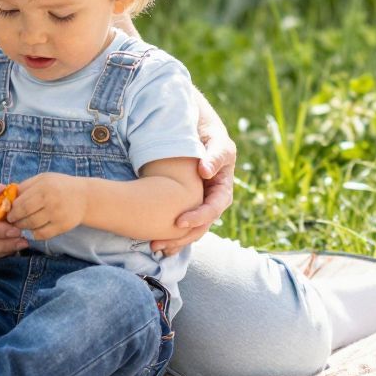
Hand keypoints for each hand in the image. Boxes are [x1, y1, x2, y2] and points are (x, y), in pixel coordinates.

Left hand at [7, 172, 86, 238]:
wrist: (85, 197)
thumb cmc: (59, 186)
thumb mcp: (43, 179)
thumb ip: (25, 186)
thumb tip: (6, 197)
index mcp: (44, 186)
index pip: (20, 202)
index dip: (10, 209)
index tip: (7, 211)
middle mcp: (50, 200)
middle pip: (24, 215)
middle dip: (14, 220)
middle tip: (12, 220)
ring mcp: (57, 215)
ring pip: (31, 226)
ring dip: (22, 227)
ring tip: (20, 225)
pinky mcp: (62, 226)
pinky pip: (42, 235)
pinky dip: (33, 234)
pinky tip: (32, 230)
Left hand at [150, 123, 234, 253]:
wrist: (197, 128)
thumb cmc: (210, 134)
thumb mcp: (217, 141)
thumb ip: (215, 155)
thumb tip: (205, 171)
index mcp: (223, 189)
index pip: (213, 209)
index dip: (198, 217)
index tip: (179, 222)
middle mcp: (211, 201)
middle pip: (200, 226)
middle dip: (181, 237)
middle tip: (159, 244)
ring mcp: (198, 204)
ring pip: (189, 229)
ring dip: (173, 240)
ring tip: (154, 247)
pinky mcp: (185, 203)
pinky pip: (179, 221)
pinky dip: (168, 233)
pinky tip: (153, 241)